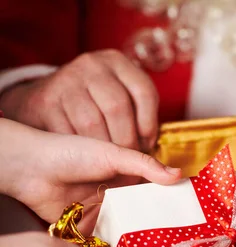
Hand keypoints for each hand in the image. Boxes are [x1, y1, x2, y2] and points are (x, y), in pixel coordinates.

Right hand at [0, 50, 158, 151]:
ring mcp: (66, 80)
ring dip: (105, 150)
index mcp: (117, 62)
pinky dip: (82, 151)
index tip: (148, 145)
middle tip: (130, 160)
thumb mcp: (122, 95)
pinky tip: (88, 158)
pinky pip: (68, 133)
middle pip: (118, 107)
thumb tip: (158, 159)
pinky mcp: (45, 100)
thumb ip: (141, 114)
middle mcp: (91, 65)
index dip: (150, 125)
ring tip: (112, 162)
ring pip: (92, 122)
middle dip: (128, 141)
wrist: (47, 97)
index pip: (144, 92)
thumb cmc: (96, 103)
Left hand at [0, 119, 180, 226]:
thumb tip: (179, 174)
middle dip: (154, 230)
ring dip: (134, 244)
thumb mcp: (113, 155)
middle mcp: (116, 198)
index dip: (169, 205)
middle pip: (140, 218)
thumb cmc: (71, 153)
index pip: (153, 195)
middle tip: (175, 244)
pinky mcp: (84, 232)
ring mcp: (100, 216)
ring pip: (123, 233)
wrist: (31, 168)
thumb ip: (145, 165)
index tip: (189, 217)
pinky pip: (101, 245)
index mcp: (126, 179)